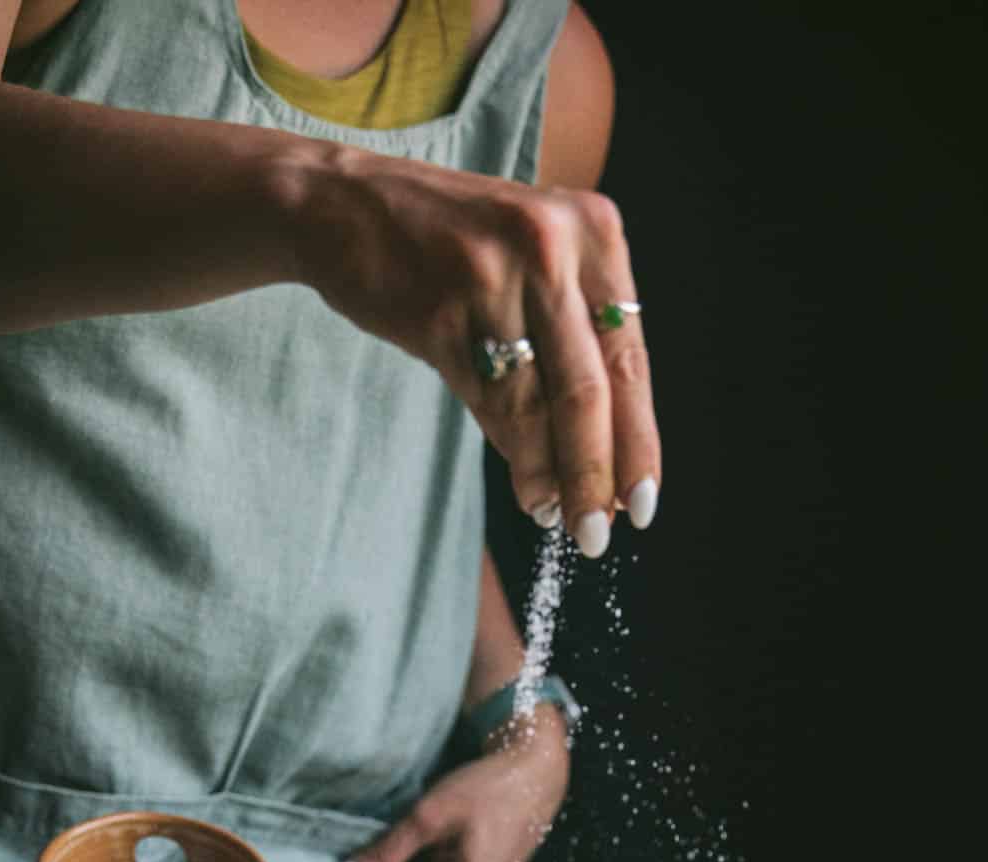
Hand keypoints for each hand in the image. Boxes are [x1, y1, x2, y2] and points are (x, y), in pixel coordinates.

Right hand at [284, 148, 660, 554]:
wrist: (344, 203)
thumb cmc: (451, 245)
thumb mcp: (534, 258)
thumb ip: (576, 331)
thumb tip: (609, 453)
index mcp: (594, 229)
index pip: (630, 357)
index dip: (639, 440)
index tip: (643, 503)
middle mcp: (552, 246)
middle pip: (590, 388)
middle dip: (599, 474)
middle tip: (600, 534)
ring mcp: (495, 277)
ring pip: (540, 405)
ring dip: (552, 477)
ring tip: (557, 519)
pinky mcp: (442, 312)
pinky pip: (491, 402)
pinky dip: (513, 455)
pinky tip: (526, 488)